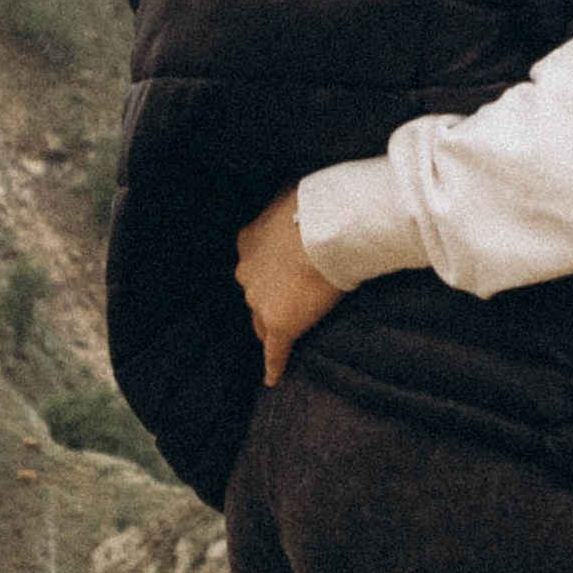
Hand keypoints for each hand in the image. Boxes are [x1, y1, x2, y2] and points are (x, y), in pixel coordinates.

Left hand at [235, 189, 344, 385]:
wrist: (326, 226)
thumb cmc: (315, 203)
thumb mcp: (292, 193)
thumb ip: (287, 203)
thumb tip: (294, 196)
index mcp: (248, 241)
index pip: (253, 265)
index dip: (267, 271)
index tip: (280, 273)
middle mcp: (246, 273)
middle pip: (254, 295)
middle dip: (269, 298)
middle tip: (291, 300)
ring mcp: (260, 302)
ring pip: (262, 322)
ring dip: (273, 326)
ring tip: (286, 336)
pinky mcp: (280, 325)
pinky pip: (274, 352)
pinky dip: (274, 366)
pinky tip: (274, 378)